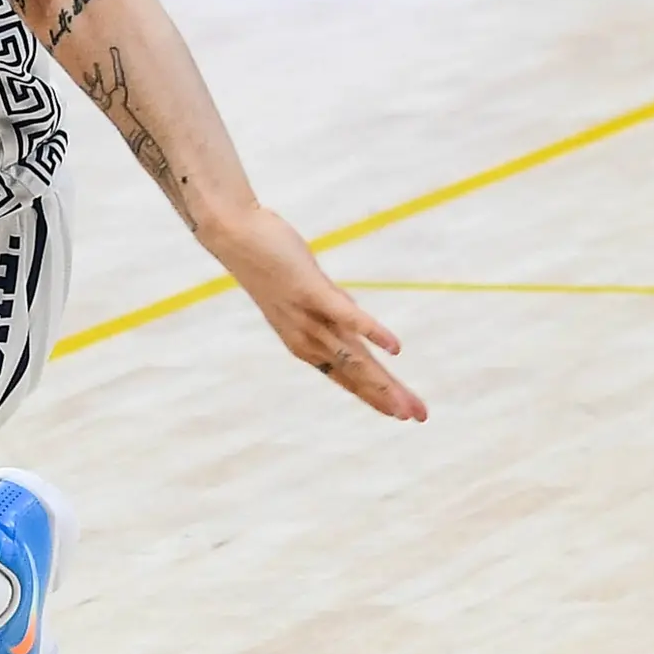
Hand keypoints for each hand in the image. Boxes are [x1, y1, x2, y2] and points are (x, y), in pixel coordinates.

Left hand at [206, 206, 426, 422]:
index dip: (374, 397)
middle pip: (355, 373)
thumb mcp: (309, 294)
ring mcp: (308, 314)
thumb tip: (359, 328)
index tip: (401, 415)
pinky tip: (396, 348)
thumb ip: (336, 312)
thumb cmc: (271, 263)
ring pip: (352, 355)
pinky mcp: (310, 289)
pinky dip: (371, 331)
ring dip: (383, 380)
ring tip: (406, 405)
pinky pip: (345, 314)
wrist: (234, 236)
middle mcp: (306, 336)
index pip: (346, 376)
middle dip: (388, 397)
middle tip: (418, 418)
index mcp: (304, 341)